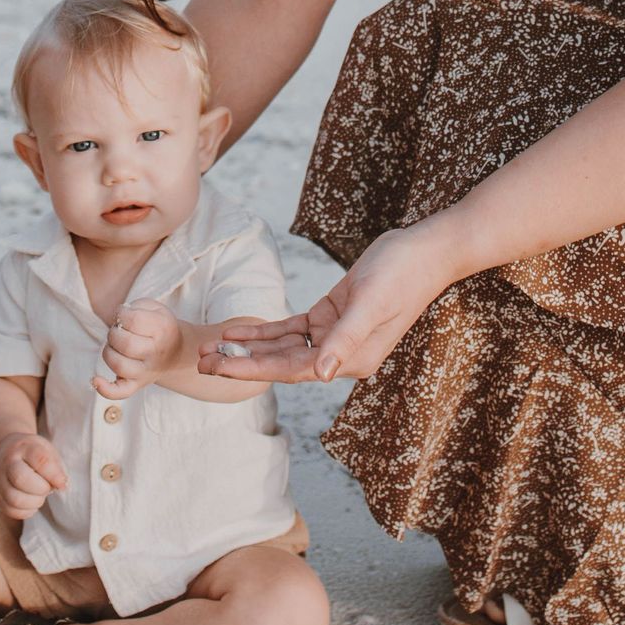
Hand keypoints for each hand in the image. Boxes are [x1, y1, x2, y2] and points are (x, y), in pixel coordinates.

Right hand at [0, 431, 67, 519]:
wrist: (6, 451)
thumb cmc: (33, 454)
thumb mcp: (47, 450)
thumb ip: (56, 467)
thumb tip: (61, 486)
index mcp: (24, 447)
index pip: (40, 460)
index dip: (55, 475)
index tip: (62, 483)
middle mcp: (7, 462)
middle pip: (21, 479)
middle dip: (41, 489)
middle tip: (47, 488)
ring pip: (14, 499)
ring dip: (34, 502)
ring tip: (40, 496)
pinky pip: (10, 510)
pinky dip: (26, 511)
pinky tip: (32, 503)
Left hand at [93, 300, 181, 399]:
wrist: (176, 353)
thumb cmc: (159, 326)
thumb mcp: (155, 308)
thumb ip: (136, 307)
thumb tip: (119, 318)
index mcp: (162, 330)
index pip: (134, 320)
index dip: (121, 314)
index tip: (124, 315)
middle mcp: (155, 353)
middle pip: (126, 344)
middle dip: (114, 333)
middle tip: (119, 331)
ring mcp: (146, 372)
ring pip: (119, 365)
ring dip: (109, 351)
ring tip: (115, 346)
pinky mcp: (137, 384)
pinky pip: (121, 392)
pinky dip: (105, 389)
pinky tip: (95, 379)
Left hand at [198, 222, 461, 384]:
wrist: (424, 250)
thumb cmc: (402, 274)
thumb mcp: (370, 304)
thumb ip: (345, 340)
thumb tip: (325, 375)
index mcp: (351, 360)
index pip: (291, 370)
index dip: (252, 369)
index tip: (218, 367)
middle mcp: (340, 355)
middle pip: (281, 363)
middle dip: (241, 362)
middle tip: (201, 360)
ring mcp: (335, 336)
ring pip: (282, 347)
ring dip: (248, 346)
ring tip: (211, 346)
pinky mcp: (331, 315)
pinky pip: (291, 328)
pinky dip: (264, 329)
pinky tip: (237, 329)